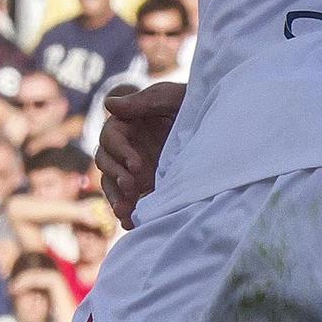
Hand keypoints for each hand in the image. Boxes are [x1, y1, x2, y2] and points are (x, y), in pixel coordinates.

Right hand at [96, 81, 184, 229]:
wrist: (215, 122)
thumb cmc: (190, 102)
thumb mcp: (169, 98)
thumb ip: (143, 102)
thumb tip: (108, 103)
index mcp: (127, 124)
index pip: (110, 139)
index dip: (120, 152)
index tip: (136, 165)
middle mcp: (127, 147)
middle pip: (106, 162)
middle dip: (115, 176)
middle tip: (132, 187)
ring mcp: (135, 168)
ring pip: (113, 183)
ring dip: (116, 197)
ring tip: (125, 212)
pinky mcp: (145, 185)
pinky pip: (130, 199)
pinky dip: (128, 211)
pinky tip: (131, 223)